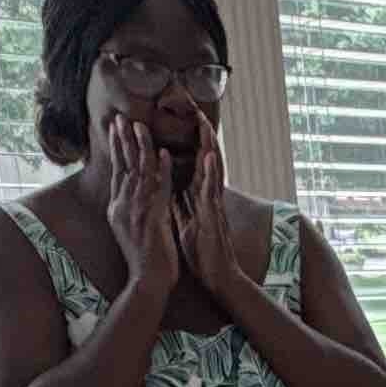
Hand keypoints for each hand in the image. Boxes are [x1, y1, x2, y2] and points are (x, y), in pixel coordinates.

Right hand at [99, 116, 176, 295]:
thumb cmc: (144, 258)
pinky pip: (157, 189)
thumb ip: (129, 207)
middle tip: (119, 117)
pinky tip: (163, 153)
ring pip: (137, 172)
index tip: (116, 128)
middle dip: (121, 140)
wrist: (148, 282)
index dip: (117, 148)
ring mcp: (137, 212)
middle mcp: (123, 206)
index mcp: (118, 207)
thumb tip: (128, 192)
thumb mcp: (130, 227)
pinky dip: (161, 170)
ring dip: (139, 147)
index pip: (117, 171)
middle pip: (122, 166)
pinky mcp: (152, 219)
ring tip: (140, 125)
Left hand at [176, 125, 234, 300]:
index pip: (197, 164)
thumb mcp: (186, 222)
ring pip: (213, 169)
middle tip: (197, 111)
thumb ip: (179, 204)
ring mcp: (213, 204)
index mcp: (201, 197)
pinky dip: (210, 172)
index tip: (188, 122)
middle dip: (203, 136)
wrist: (218, 276)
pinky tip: (208, 155)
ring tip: (204, 123)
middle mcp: (210, 196)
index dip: (194, 143)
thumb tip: (167, 190)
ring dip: (209, 145)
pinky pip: (212, 190)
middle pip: (207, 159)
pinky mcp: (214, 215)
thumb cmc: (203, 252)